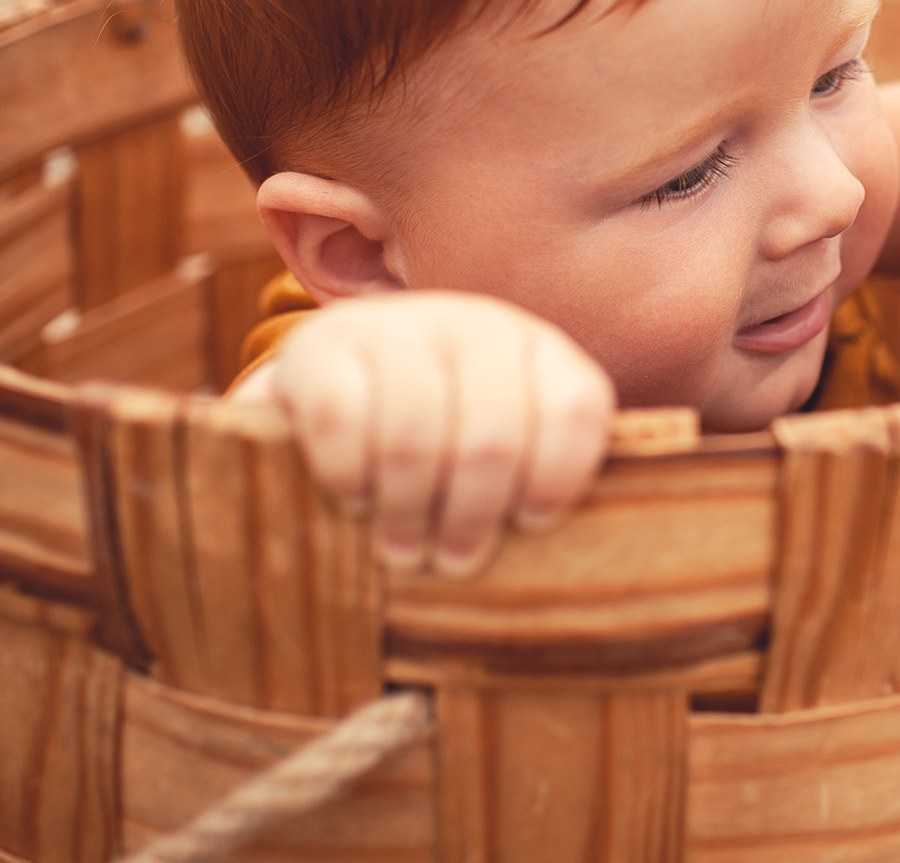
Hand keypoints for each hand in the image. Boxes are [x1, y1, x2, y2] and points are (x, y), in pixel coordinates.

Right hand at [236, 291, 615, 573]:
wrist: (339, 378)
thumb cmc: (442, 439)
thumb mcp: (505, 447)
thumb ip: (536, 484)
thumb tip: (565, 573)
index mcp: (540, 352)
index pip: (576, 409)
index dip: (557, 478)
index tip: (530, 523)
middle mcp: (477, 327)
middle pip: (492, 439)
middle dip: (471, 516)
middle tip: (452, 560)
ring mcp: (399, 327)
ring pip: (415, 436)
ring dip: (407, 510)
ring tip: (401, 547)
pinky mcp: (324, 343)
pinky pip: (341, 422)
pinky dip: (348, 476)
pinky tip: (354, 496)